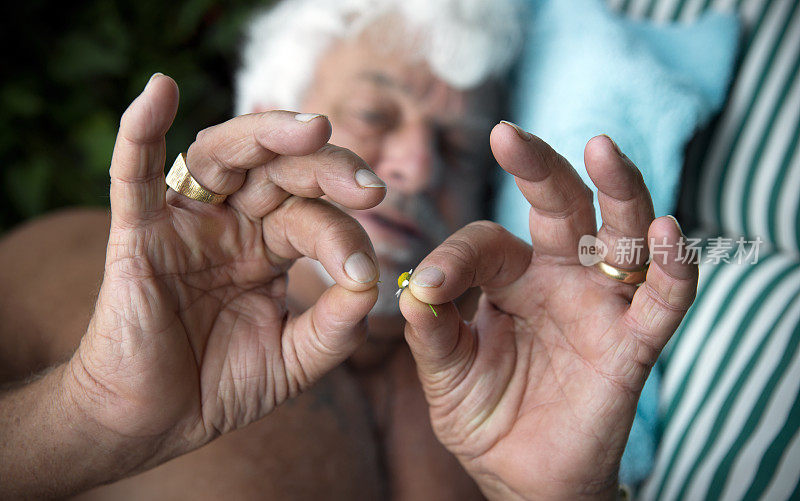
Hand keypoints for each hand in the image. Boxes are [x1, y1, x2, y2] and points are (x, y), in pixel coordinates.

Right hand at [65, 74, 383, 468]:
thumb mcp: (294, 360)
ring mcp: (186, 223)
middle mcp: (232, 223)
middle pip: (279, 170)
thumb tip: (371, 285)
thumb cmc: (220, 385)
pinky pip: (134, 175)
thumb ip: (334, 327)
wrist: (154, 421)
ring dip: (265, 133)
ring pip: (222, 156)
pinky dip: (141, 132)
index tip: (361, 274)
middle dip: (326, 168)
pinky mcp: (139, 235)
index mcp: (269, 246)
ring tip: (313, 127)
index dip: (342, 237)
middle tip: (369, 185)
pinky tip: (160, 90)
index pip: (313, 218)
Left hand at [400, 123, 697, 499]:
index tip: (429, 290)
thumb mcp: (444, 375)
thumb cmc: (484, 416)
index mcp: (509, 280)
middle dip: (538, 168)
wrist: (520, 475)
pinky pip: (663, 302)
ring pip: (619, 235)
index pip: (486, 242)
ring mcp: (598, 306)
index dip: (455, 259)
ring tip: (603, 149)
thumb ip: (431, 332)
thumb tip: (414, 288)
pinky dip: (672, 269)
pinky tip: (668, 233)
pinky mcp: (632, 345)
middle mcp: (557, 279)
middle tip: (507, 135)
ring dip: (618, 190)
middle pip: (560, 207)